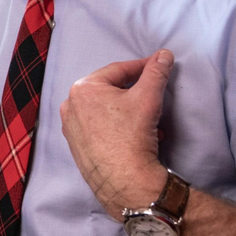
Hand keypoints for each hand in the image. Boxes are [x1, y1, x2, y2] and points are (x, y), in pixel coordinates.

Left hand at [60, 49, 173, 220]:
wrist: (125, 180)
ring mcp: (71, 127)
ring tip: (151, 119)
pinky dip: (118, 127)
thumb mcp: (148, 97)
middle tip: (154, 95)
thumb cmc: (132, 135)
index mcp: (82, 88)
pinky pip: (100, 128)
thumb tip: (165, 55)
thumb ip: (156, 72)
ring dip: (129, 112)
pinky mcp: (76, 146)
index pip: (118, 70)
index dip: (141, 67)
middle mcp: (70, 105)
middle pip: (110, 91)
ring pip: (106, 111)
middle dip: (135, 93)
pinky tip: (137, 135)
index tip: (158, 66)